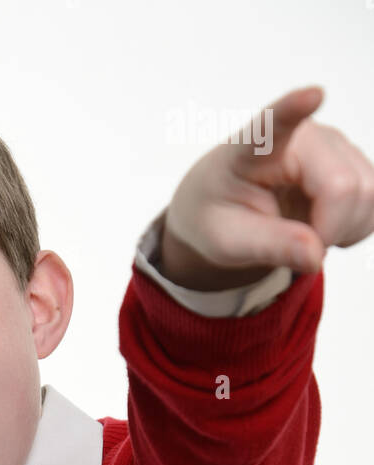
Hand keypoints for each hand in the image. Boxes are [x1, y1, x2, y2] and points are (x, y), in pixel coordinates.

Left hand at [160, 87, 373, 288]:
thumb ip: (269, 246)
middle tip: (292, 245)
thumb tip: (316, 256)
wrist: (227, 205)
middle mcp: (304, 135)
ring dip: (341, 231)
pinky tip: (322, 225)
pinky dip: (352, 229)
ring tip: (302, 232)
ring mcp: (336, 144)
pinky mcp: (355, 161)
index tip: (312, 95)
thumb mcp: (228, 242)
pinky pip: (373, 204)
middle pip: (344, 187)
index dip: (296, 108)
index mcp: (255, 147)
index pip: (276, 123)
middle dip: (327, 231)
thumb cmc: (220, 215)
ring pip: (367, 195)